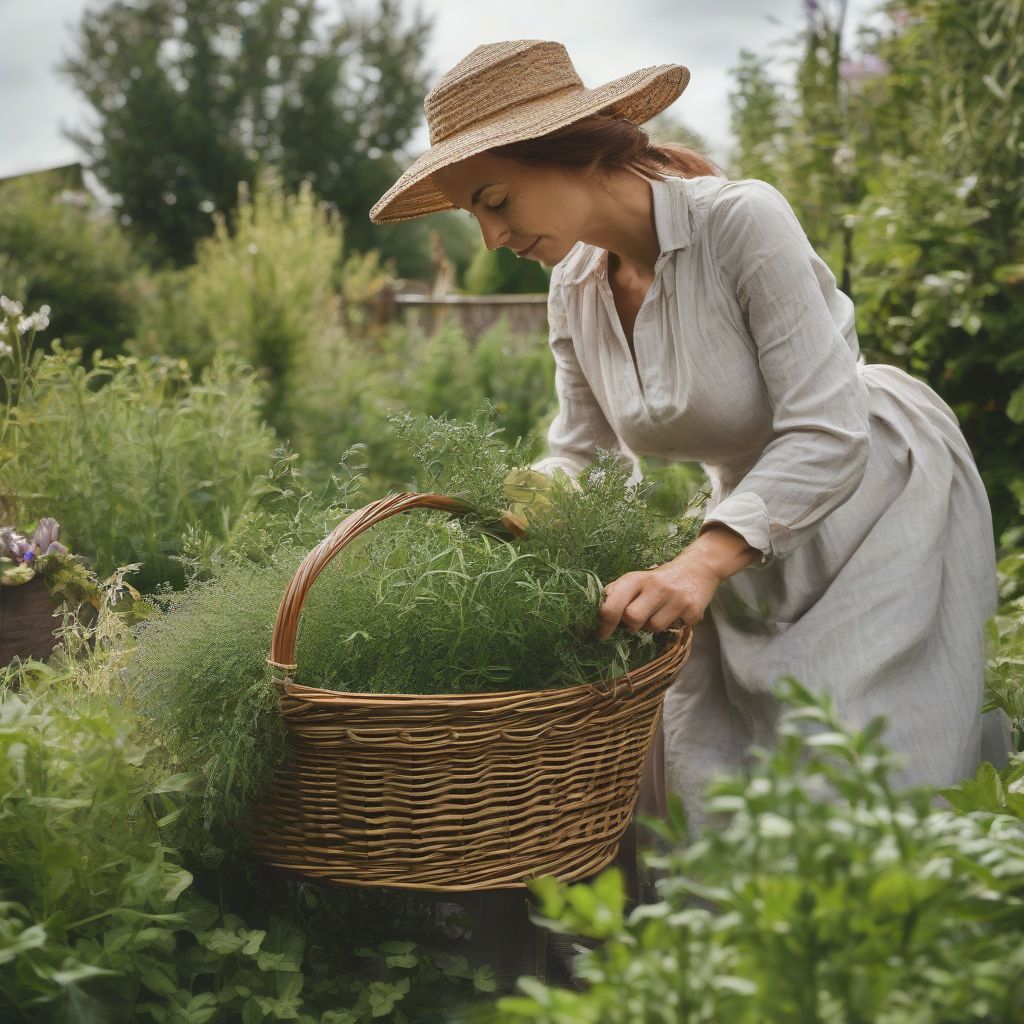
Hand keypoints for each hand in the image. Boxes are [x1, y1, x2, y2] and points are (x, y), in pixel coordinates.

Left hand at [595, 524, 757, 639]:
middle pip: (632, 619)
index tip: (601, 634)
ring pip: (654, 628)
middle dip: (632, 625)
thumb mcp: (637, 579)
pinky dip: (674, 624)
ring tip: (660, 611)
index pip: (613, 604)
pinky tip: (677, 611)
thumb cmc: (659, 579)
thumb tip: (598, 610)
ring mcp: (676, 598)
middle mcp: (655, 586)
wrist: (698, 568)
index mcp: (636, 579)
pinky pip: (676, 628)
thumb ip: (617, 593)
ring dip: (653, 625)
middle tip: (637, 620)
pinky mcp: (693, 610)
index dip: (604, 624)